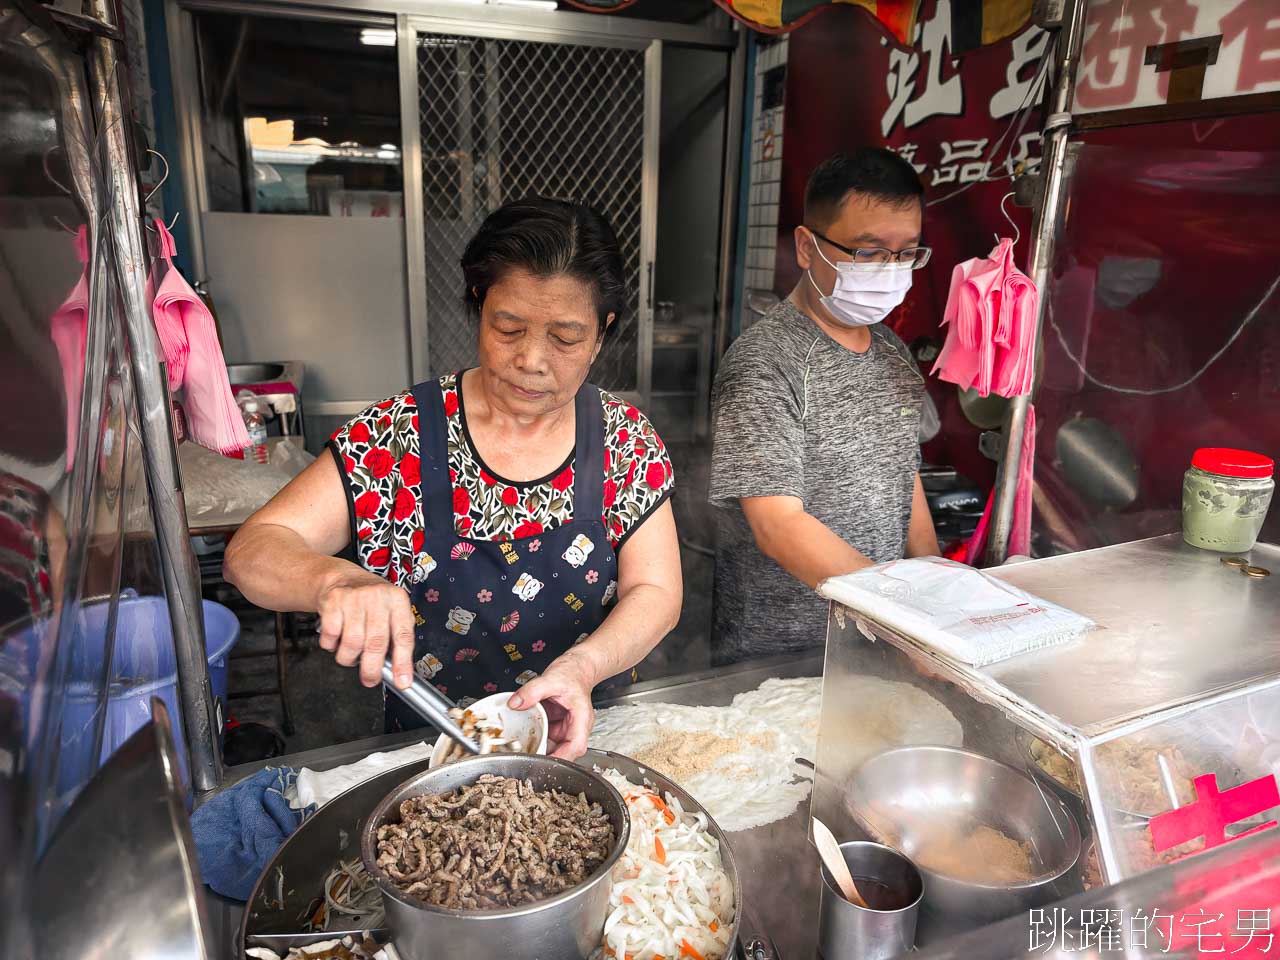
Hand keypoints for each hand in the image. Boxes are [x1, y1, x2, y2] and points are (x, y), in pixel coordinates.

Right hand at [315, 564, 414, 688]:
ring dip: (349, 658)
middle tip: (369, 679)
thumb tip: (399, 670)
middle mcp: (378, 596)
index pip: (403, 635)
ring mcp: (354, 598)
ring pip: (352, 643)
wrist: (342, 578)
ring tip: (351, 655)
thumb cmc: (370, 600)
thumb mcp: (391, 610)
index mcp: (397, 600)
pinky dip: (332, 646)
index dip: (403, 662)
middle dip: (372, 669)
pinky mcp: (332, 602)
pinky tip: (337, 640)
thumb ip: (396, 636)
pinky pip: (331, 637)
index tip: (402, 682)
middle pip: (376, 643)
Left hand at [508, 652, 596, 759]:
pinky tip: (526, 734)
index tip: (543, 762)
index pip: (576, 746)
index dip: (561, 758)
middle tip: (525, 754)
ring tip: (522, 746)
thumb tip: (515, 703)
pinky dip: (537, 736)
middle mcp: (576, 727)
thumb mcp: (551, 678)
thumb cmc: (573, 673)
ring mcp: (567, 728)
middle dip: (545, 755)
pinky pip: (547, 736)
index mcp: (581, 718)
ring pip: (554, 746)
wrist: (577, 666)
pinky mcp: (558, 726)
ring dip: (539, 746)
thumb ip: (532, 691)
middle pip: (564, 751)